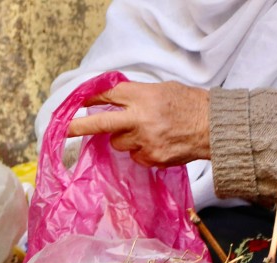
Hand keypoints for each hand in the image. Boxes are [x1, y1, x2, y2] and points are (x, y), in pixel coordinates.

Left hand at [67, 81, 210, 166]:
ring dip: (125, 139)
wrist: (214, 127)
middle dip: (78, 127)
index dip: (89, 98)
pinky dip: (141, 152)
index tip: (75, 102)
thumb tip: (112, 101)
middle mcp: (140, 118)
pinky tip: (158, 144)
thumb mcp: (162, 90)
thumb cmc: (189, 104)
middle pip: (101, 123)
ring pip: (118, 143)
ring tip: (146, 132)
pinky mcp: (152, 158)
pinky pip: (135, 156)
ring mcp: (145, 141)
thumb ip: (137, 96)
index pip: (107, 95)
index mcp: (143, 96)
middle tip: (62, 130)